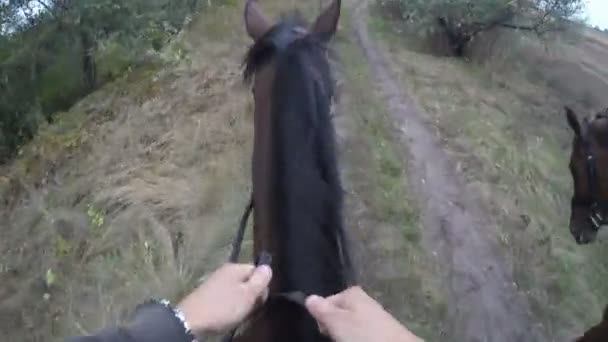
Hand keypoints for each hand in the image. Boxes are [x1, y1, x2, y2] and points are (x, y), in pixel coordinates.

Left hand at [178, 263, 271, 334]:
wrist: (190, 321)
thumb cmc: (223, 307)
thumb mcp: (248, 294)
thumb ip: (260, 279)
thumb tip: (268, 267)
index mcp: (236, 267)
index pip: (258, 271)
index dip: (262, 286)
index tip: (260, 300)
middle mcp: (225, 271)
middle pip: (247, 282)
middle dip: (251, 296)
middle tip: (249, 309)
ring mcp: (215, 283)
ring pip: (237, 292)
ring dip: (241, 304)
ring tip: (238, 315)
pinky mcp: (208, 295)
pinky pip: (226, 299)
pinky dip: (230, 307)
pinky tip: (227, 316)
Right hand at [305, 286, 422, 341]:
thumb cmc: (363, 335)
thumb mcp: (337, 322)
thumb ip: (322, 310)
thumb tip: (309, 297)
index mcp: (351, 292)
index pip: (325, 303)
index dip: (323, 319)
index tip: (327, 331)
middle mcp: (363, 300)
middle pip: (337, 315)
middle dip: (335, 328)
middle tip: (340, 338)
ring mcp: (372, 314)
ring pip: (349, 326)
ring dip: (347, 336)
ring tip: (351, 341)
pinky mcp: (381, 330)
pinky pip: (361, 333)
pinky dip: (359, 339)